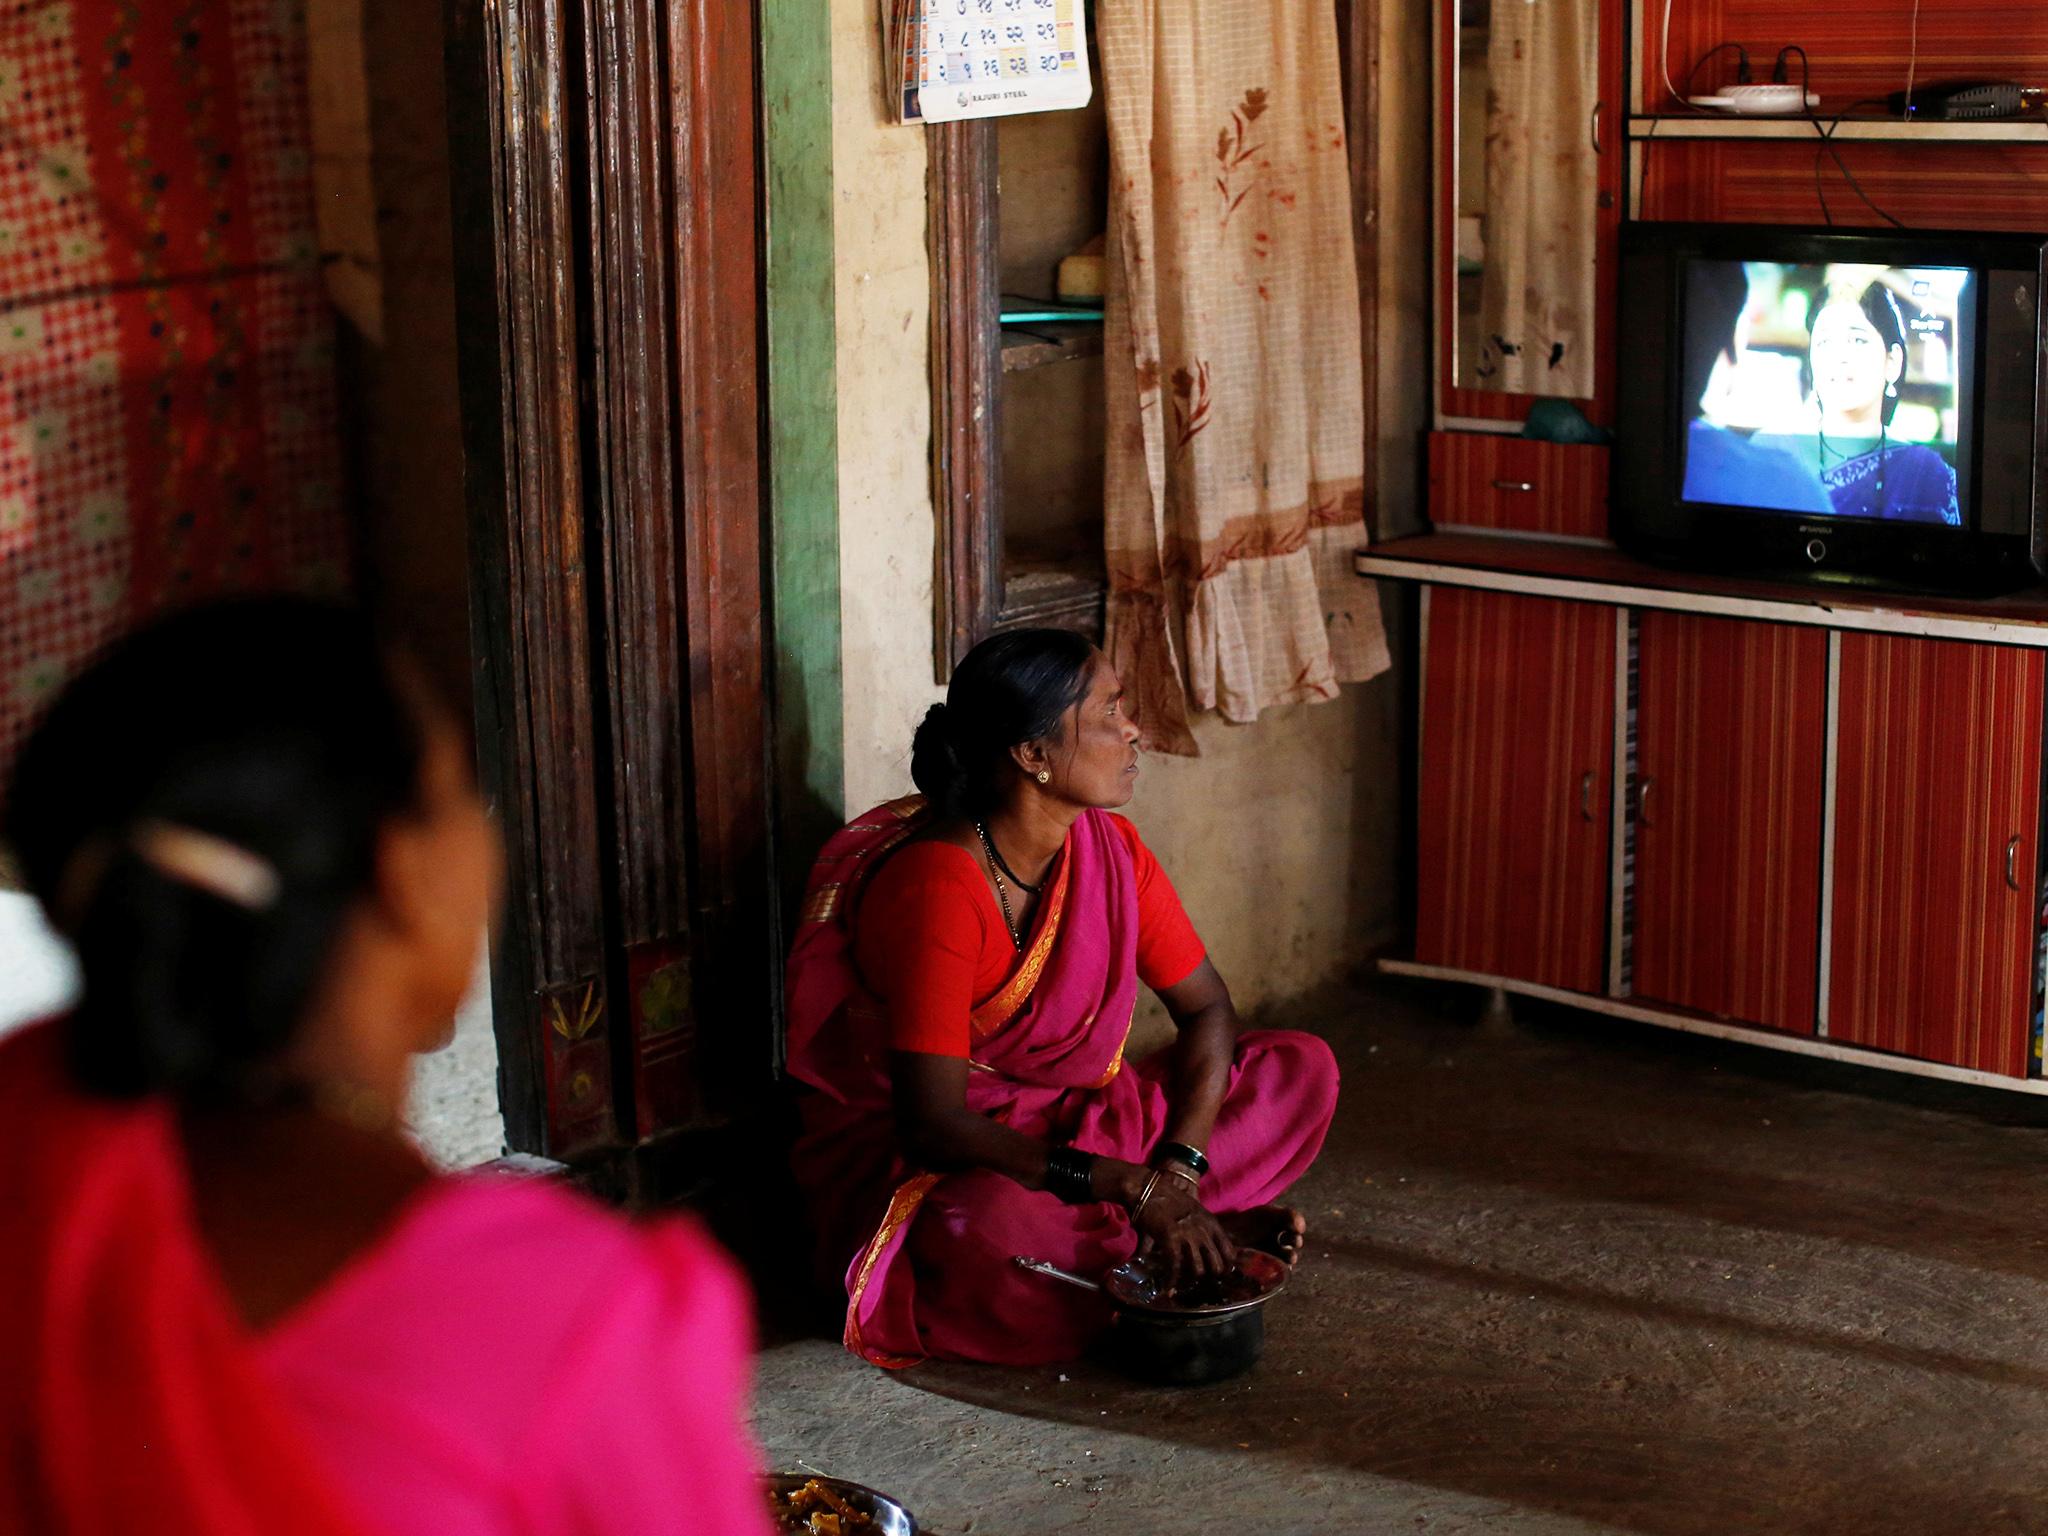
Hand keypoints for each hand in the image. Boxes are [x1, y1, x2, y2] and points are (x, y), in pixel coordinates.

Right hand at [1129, 1171, 1237, 1291]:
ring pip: (1198, 1270)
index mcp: (1212, 1224)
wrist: (1149, 1187)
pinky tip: (1168, 1285)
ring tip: (1182, 1285)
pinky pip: (1175, 1267)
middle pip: (1216, 1266)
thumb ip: (1203, 1230)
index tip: (1218, 1277)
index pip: (1230, 1253)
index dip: (1225, 1268)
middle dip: (1208, 1278)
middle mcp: (1204, 1231)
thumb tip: (1205, 1252)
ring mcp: (1188, 1235)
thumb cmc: (1169, 1199)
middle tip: (1198, 1283)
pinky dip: (1172, 1279)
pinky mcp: (1171, 1238)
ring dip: (1190, 1280)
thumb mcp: (1195, 1212)